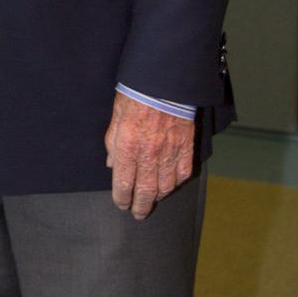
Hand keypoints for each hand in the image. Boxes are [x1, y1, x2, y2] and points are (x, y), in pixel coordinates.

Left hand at [104, 91, 193, 219]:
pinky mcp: (185, 148)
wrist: (163, 83)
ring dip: (158, 197)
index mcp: (128, 147)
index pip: (124, 184)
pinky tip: (170, 185)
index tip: (121, 204)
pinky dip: (176, 183)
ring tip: (152, 200)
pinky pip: (182, 175)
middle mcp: (149, 155)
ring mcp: (170, 154)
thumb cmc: (136, 96)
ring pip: (165, 187)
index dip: (122, 199)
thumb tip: (112, 165)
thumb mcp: (115, 117)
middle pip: (145, 192)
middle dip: (140, 206)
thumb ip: (112, 144)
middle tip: (138, 213)